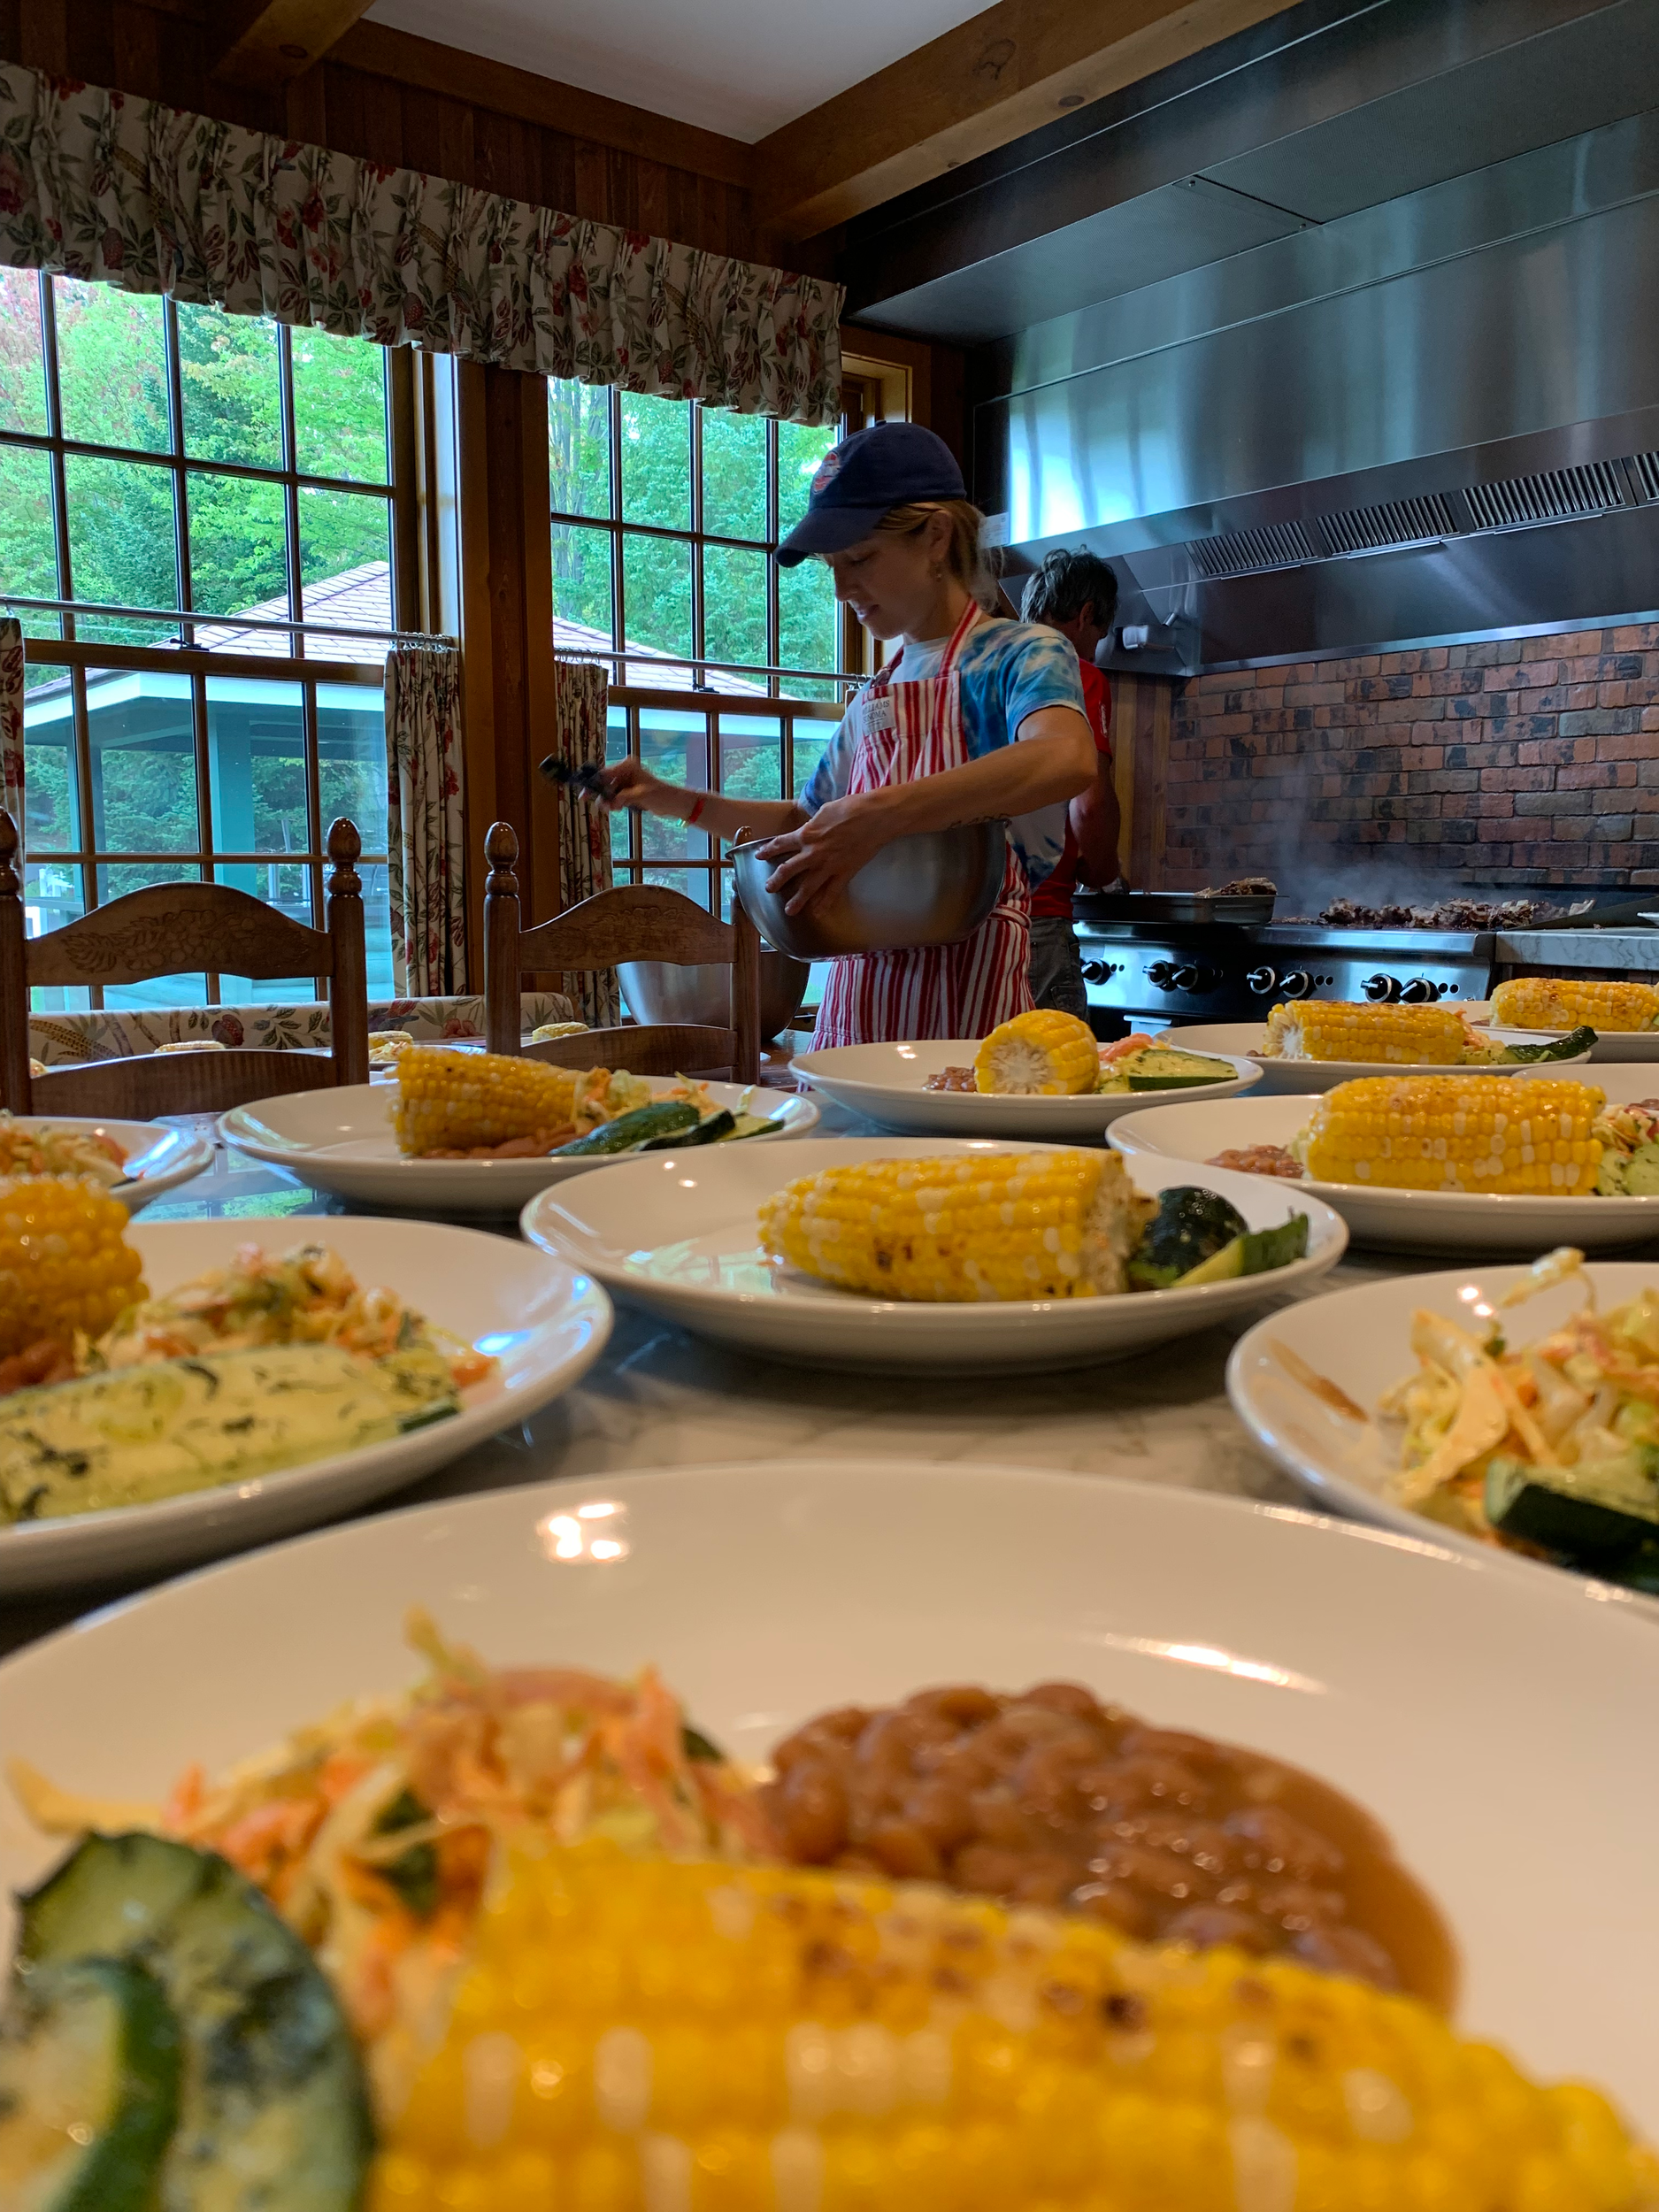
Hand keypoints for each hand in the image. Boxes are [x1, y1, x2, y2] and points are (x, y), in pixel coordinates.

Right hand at [594, 758, 674, 814]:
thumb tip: (609, 803)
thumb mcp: (640, 795)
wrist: (672, 803)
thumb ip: (623, 797)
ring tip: (614, 809)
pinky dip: (614, 803)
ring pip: (608, 791)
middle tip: (603, 807)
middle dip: (602, 795)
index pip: (604, 774)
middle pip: (604, 783)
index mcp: (627, 766)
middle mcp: (624, 771)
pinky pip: (614, 796)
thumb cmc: (659, 795)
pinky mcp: (628, 791)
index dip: (593, 784)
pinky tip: (618, 808)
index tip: (584, 795)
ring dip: (608, 801)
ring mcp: (625, 781)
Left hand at [756, 795, 892, 915]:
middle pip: (788, 870)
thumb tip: (810, 828)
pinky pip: (832, 892)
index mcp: (806, 834)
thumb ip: (814, 823)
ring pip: (808, 886)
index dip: (768, 850)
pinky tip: (819, 913)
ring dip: (797, 900)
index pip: (781, 844)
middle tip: (769, 888)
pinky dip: (825, 903)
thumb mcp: (825, 811)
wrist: (875, 817)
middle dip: (776, 880)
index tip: (759, 856)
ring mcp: (829, 865)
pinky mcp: (845, 873)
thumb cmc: (851, 808)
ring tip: (789, 910)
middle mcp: (813, 852)